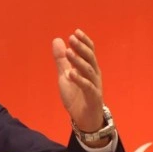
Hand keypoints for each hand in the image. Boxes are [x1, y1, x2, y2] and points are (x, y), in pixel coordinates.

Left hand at [52, 29, 106, 145]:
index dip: (84, 42)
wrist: (85, 119)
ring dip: (78, 61)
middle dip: (81, 48)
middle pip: (90, 58)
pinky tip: (70, 73)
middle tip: (72, 38)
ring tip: (69, 53)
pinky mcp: (93, 97)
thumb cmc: (77, 96)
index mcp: (89, 68)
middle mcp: (94, 75)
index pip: (89, 51)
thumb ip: (62, 60)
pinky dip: (79, 79)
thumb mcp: (65, 75)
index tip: (76, 32)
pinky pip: (87, 87)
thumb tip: (57, 40)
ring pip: (89, 70)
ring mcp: (95, 86)